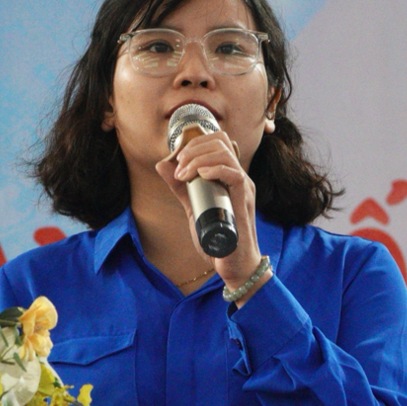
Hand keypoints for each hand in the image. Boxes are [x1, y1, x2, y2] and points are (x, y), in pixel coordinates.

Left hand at [156, 129, 271, 300]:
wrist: (233, 264)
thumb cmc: (217, 237)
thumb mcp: (193, 207)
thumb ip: (180, 187)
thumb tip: (162, 165)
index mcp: (229, 175)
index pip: (218, 141)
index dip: (195, 143)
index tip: (178, 159)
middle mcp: (239, 176)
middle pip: (220, 141)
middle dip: (193, 149)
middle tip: (179, 167)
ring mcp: (243, 188)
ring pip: (225, 154)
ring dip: (198, 159)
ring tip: (184, 174)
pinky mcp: (244, 200)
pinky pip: (235, 175)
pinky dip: (216, 169)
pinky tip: (201, 175)